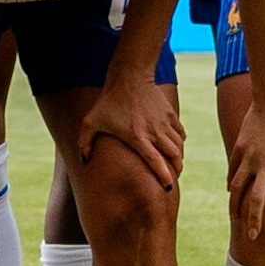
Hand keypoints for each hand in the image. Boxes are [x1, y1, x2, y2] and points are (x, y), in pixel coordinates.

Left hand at [78, 61, 182, 190]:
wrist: (129, 77)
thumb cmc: (108, 102)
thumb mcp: (91, 122)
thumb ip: (84, 143)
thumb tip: (83, 161)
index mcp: (137, 137)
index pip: (156, 161)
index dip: (164, 177)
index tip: (168, 188)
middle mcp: (154, 131)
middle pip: (175, 157)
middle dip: (176, 170)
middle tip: (172, 178)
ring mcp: (164, 123)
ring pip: (180, 147)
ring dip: (178, 158)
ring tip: (173, 165)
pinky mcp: (170, 115)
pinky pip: (181, 134)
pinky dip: (180, 143)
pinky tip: (173, 147)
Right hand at [226, 98, 264, 243]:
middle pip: (258, 200)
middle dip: (255, 220)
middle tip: (253, 236)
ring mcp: (250, 158)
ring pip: (238, 188)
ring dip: (236, 206)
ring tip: (235, 219)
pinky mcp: (239, 150)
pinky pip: (233, 172)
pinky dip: (232, 185)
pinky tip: (231, 195)